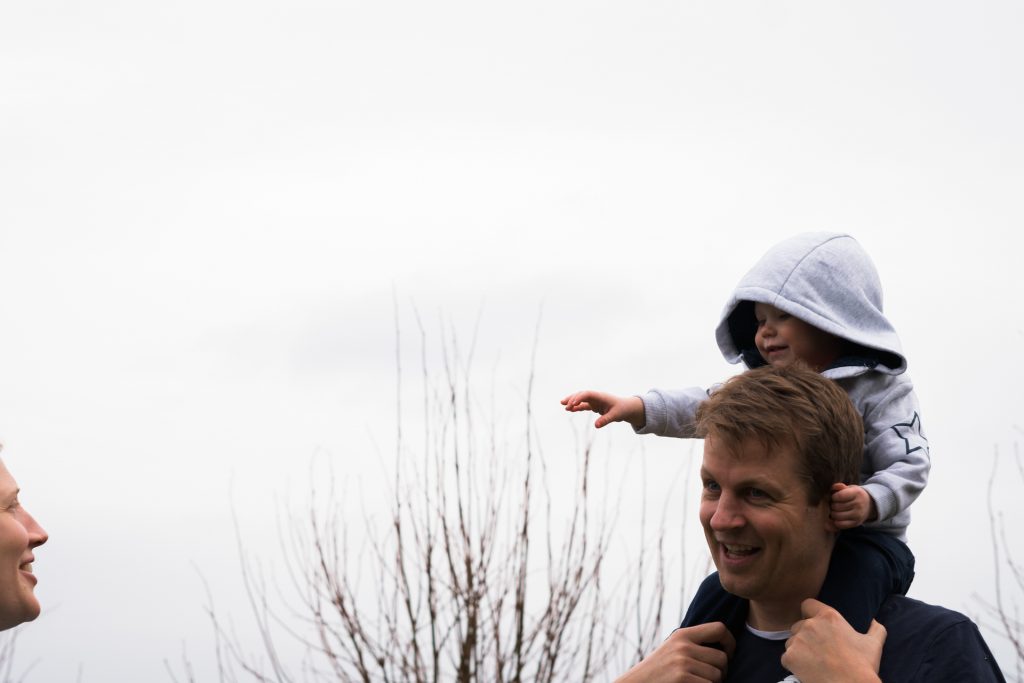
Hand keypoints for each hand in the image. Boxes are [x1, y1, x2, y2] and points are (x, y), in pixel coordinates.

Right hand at [561, 390, 645, 429]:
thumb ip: (606, 420)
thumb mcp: (616, 415)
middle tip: (564, 404)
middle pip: (581, 395)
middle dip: (572, 398)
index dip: (579, 398)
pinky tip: (570, 410)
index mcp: (601, 396)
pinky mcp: (594, 406)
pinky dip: (577, 407)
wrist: (627, 408)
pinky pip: (583, 406)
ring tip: (563, 405)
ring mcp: (595, 401)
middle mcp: (596, 397)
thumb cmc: (622, 409)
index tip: (572, 404)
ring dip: (572, 401)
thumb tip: (596, 426)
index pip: (587, 394)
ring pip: (581, 399)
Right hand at [615, 622, 734, 682]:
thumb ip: (693, 644)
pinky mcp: (682, 679)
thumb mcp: (672, 650)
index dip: (730, 643)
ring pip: (718, 676)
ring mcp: (683, 663)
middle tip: (708, 678)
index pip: (719, 628)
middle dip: (720, 672)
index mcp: (682, 635)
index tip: (727, 655)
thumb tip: (725, 646)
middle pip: (722, 658)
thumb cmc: (658, 672)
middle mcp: (683, 646)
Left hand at [781, 599, 884, 682]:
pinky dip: (793, 663)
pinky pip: (786, 657)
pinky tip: (807, 670)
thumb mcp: (874, 644)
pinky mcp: (789, 657)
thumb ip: (875, 629)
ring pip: (791, 641)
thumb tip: (875, 621)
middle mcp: (810, 624)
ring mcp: (798, 640)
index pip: (807, 604)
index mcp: (828, 617)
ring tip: (813, 662)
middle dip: (805, 635)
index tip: (814, 624)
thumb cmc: (863, 666)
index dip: (809, 613)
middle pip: (798, 626)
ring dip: (798, 649)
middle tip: (817, 650)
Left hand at [829, 483, 875, 528]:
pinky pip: (840, 525)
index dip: (834, 497)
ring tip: (835, 510)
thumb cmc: (854, 495)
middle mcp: (859, 504)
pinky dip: (836, 522)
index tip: (835, 497)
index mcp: (857, 493)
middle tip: (834, 504)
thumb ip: (840, 487)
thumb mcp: (849, 488)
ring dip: (833, 514)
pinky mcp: (856, 523)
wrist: (868, 504)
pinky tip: (837, 518)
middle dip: (832, 505)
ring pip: (837, 516)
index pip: (839, 496)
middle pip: (836, 507)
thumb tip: (833, 486)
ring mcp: (858, 515)